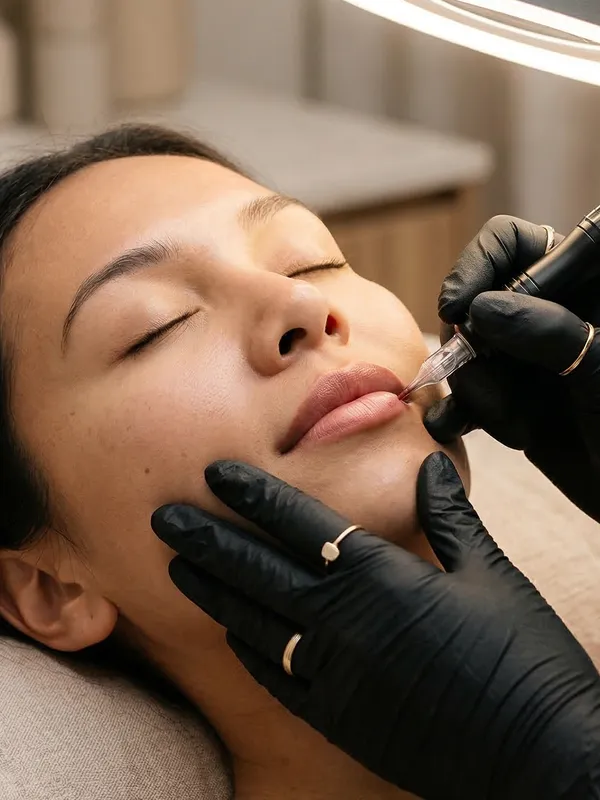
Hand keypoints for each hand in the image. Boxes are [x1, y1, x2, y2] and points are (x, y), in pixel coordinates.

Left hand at [152, 453, 599, 799]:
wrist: (534, 753)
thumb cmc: (519, 655)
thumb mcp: (489, 572)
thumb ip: (448, 514)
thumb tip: (427, 464)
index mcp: (378, 575)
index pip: (298, 523)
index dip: (252, 494)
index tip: (214, 472)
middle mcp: (341, 620)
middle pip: (256, 569)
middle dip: (206, 539)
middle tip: (162, 517)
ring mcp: (331, 672)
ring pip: (252, 620)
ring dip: (211, 589)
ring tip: (178, 566)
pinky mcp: (334, 716)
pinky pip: (274, 675)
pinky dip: (245, 647)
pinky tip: (228, 629)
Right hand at [424, 215, 599, 520]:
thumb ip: (550, 333)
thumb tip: (481, 309)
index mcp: (586, 288)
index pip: (520, 243)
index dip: (481, 261)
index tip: (459, 305)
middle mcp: (552, 315)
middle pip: (479, 295)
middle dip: (470, 338)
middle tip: (474, 367)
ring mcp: (528, 357)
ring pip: (467, 349)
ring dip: (473, 386)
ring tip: (509, 425)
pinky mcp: (511, 398)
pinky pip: (466, 391)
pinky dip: (458, 409)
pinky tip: (456, 427)